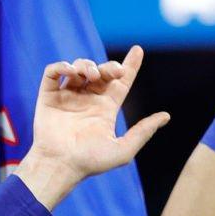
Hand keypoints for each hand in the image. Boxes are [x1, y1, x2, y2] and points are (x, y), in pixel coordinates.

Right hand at [14, 47, 169, 207]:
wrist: (61, 166)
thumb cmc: (92, 162)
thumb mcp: (124, 149)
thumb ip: (144, 131)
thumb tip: (166, 116)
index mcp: (106, 108)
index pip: (121, 82)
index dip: (130, 65)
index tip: (138, 50)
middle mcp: (87, 100)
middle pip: (101, 72)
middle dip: (108, 66)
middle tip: (112, 71)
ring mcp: (67, 97)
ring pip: (78, 68)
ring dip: (85, 65)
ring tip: (88, 74)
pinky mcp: (48, 97)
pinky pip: (53, 73)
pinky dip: (60, 66)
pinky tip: (69, 71)